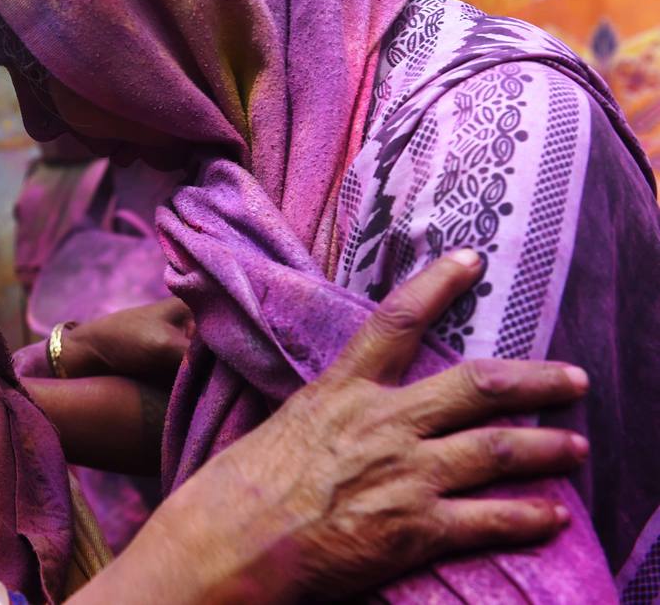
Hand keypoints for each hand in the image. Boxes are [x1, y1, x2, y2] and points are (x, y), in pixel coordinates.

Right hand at [79, 251, 590, 604]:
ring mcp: (403, 475)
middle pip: (478, 386)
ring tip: (577, 447)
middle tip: (573, 378)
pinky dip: (529, 517)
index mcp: (340, 391)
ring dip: (549, 448)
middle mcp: (382, 423)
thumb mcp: (274, 427)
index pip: (397, 321)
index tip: (470, 260)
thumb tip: (336, 408)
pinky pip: (490, 519)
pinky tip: (553, 516)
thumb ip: (321, 413)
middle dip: (536, 380)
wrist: (227, 546)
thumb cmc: (233, 492)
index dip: (438, 284)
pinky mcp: (414, 530)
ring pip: (498, 449)